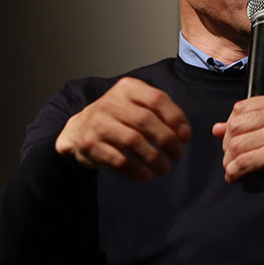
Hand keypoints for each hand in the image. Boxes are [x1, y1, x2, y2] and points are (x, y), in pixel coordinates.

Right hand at [55, 77, 190, 181]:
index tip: (185, 136)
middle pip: (145, 120)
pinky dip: (136, 170)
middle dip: (167, 140)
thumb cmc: (116, 118)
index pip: (156, 99)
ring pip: (133, 140)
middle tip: (178, 154)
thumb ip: (159, 113)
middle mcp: (110, 102)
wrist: (78, 130)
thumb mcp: (134, 104)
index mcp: (126, 88)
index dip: (175, 118)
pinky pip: (118, 160)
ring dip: (154, 158)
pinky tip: (146, 175)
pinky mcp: (90, 144)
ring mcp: (98, 123)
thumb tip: (184, 133)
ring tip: (165, 168)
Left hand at [212, 93, 263, 199]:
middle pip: (234, 126)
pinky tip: (239, 177)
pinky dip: (234, 173)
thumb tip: (216, 128)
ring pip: (235, 145)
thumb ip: (243, 128)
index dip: (231, 128)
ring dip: (230, 162)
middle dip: (229, 146)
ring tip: (238, 169)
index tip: (239, 142)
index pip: (239, 109)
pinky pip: (241, 162)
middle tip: (237, 159)